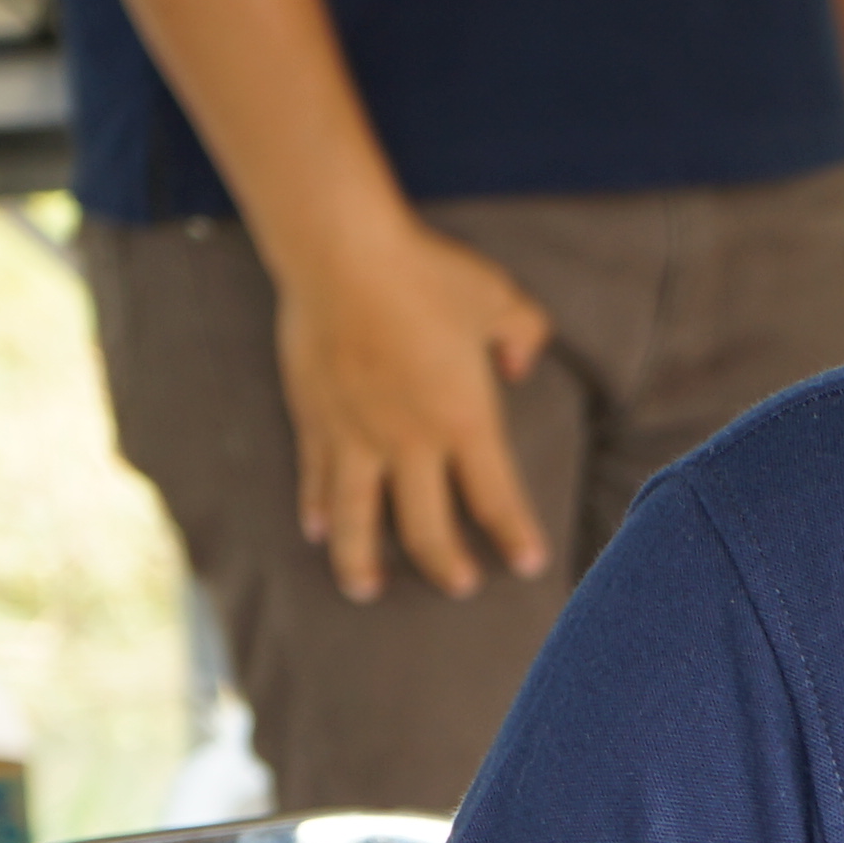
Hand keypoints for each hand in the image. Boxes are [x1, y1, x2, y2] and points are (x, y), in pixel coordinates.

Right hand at [271, 215, 553, 604]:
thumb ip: (522, 334)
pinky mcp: (314, 419)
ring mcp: (356, 436)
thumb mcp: (499, 297)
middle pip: (429, 528)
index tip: (529, 565)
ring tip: (368, 591)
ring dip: (363, 561)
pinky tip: (316, 530)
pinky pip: (316, 477)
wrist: (342, 251)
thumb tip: (519, 363)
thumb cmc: (425, 271)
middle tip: (461, 587)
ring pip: (360, 520)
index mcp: (464, 419)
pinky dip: (316, 508)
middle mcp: (410, 441)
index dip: (515, 537)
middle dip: (447, 566)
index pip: (496, 498)